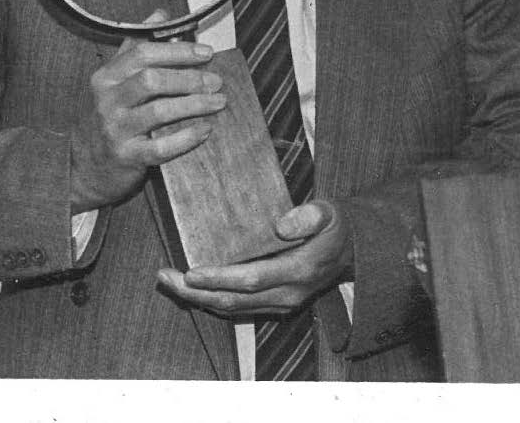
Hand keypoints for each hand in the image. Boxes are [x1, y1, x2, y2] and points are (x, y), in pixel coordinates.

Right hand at [69, 12, 225, 212]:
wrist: (88, 163)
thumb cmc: (112, 115)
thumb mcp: (117, 78)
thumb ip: (138, 45)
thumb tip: (160, 13)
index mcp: (107, 76)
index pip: (143, 53)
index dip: (177, 51)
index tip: (205, 53)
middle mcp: (107, 100)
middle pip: (152, 80)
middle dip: (189, 78)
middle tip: (216, 81)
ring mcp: (115, 129)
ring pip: (159, 111)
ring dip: (194, 104)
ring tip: (218, 102)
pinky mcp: (126, 156)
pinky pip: (160, 147)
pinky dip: (186, 137)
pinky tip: (205, 130)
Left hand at [155, 199, 352, 315]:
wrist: (355, 250)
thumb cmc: (337, 225)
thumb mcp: (331, 211)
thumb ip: (310, 215)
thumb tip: (281, 225)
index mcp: (299, 270)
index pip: (251, 279)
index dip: (219, 278)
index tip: (191, 271)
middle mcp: (289, 294)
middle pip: (234, 301)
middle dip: (194, 292)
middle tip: (164, 276)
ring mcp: (283, 303)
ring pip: (233, 309)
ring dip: (198, 298)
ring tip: (168, 280)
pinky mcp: (277, 304)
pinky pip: (240, 307)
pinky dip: (213, 300)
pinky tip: (193, 288)